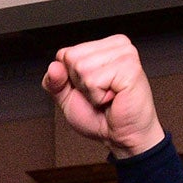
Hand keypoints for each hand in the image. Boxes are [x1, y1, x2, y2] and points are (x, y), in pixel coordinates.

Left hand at [43, 35, 164, 159]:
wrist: (122, 136)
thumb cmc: (100, 117)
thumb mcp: (68, 98)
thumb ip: (55, 82)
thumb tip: (53, 66)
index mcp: (103, 46)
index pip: (65, 53)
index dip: (69, 79)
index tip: (89, 89)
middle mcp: (116, 46)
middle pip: (72, 58)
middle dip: (80, 85)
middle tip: (100, 95)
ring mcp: (125, 54)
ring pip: (82, 67)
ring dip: (90, 92)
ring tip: (107, 97)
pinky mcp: (129, 67)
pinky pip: (94, 80)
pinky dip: (98, 97)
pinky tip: (113, 98)